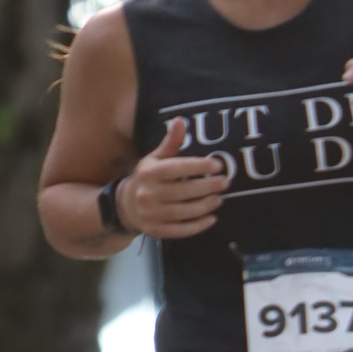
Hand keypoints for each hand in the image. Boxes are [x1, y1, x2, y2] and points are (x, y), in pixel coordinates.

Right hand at [121, 116, 227, 238]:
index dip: (198, 166)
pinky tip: (212, 218)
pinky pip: (180, 230)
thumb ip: (171, 142)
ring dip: (205, 206)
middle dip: (207, 187)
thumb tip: (180, 120)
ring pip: (184, 212)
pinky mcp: (156, 231)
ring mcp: (151, 214)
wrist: (127, 205)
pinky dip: (198, 226)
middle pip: (183, 191)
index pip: (176, 168)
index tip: (218, 165)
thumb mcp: (156, 158)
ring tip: (219, 199)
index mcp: (149, 172)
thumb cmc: (149, 177)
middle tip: (225, 183)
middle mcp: (148, 193)